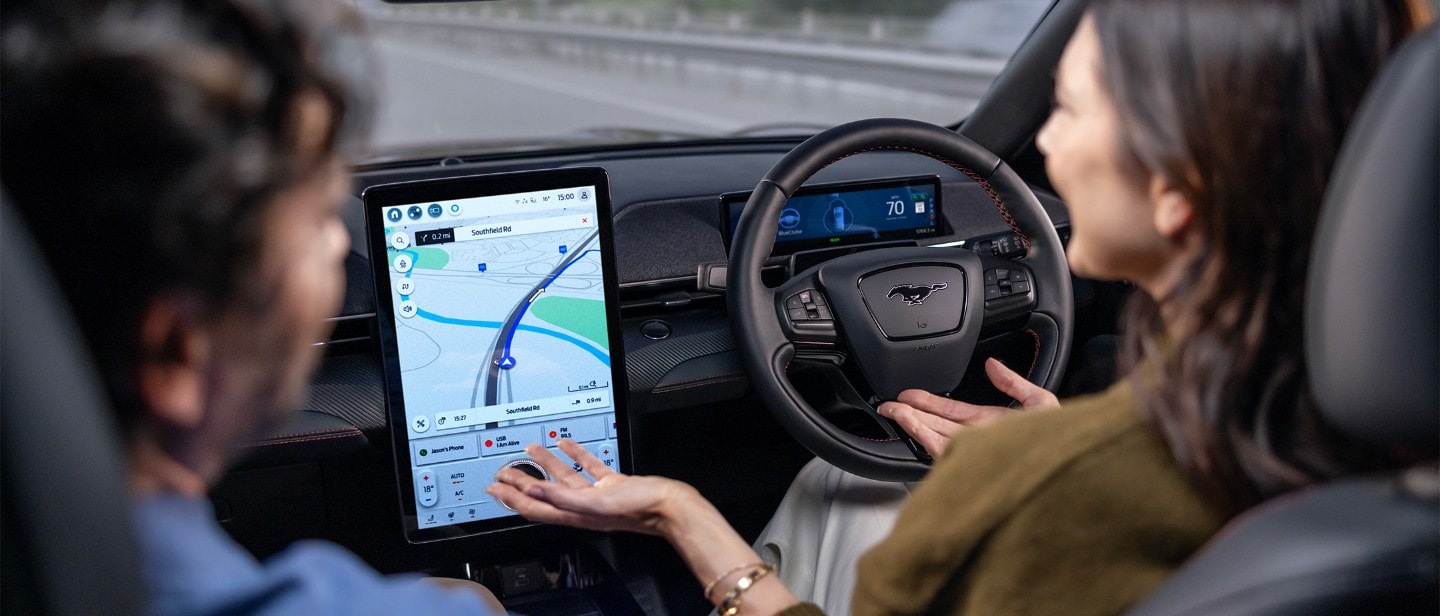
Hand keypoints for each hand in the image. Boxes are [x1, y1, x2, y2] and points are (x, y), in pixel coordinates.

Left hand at [486, 439, 698, 536]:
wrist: (670, 505)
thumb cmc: (640, 508)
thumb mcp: (598, 503)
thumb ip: (564, 497)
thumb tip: (533, 490)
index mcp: (576, 513)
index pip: (535, 506)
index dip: (511, 498)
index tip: (495, 488)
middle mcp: (582, 506)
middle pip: (543, 493)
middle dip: (520, 483)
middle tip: (503, 472)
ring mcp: (597, 495)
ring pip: (564, 478)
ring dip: (545, 464)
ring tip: (529, 451)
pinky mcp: (612, 485)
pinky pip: (588, 468)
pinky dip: (576, 455)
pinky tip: (568, 445)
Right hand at [877, 358, 1059, 454]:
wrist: (1060, 461)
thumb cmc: (1057, 441)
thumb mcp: (1039, 402)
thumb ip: (1013, 382)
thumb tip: (992, 364)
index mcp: (990, 426)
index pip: (952, 412)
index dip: (930, 402)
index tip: (910, 395)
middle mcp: (977, 440)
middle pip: (936, 423)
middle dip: (911, 411)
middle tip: (889, 402)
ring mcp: (970, 452)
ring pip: (932, 434)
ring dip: (910, 420)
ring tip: (891, 409)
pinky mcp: (966, 462)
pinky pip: (938, 447)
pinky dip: (921, 434)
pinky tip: (910, 422)